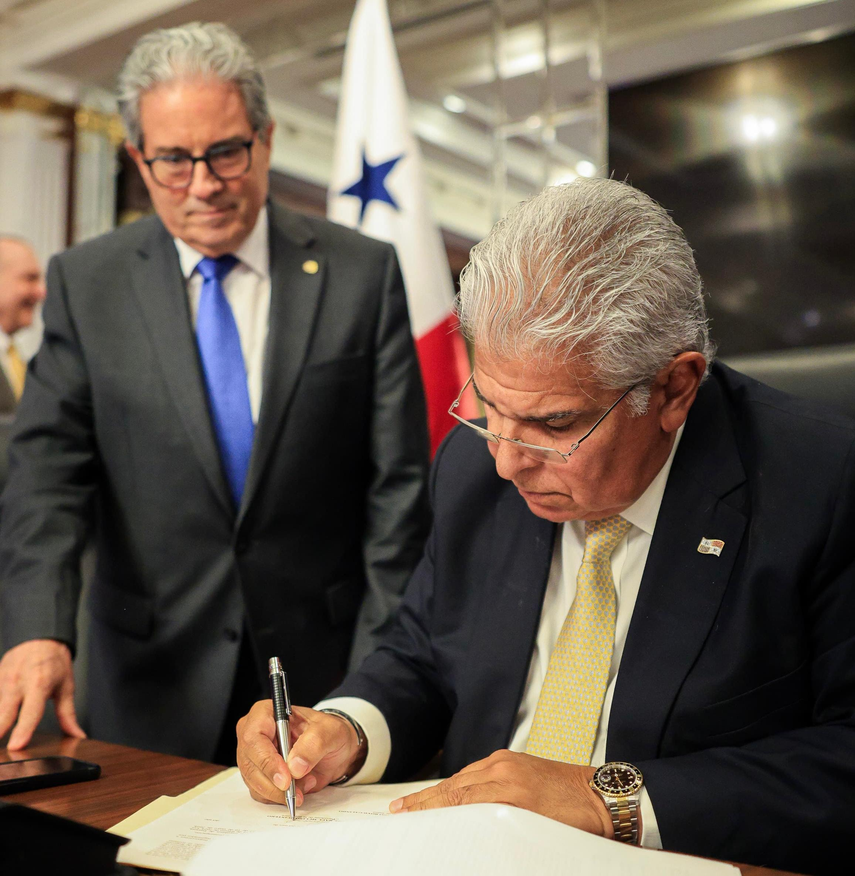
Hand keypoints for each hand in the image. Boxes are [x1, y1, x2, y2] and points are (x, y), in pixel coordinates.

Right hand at [0, 639, 85, 749]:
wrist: (40, 637)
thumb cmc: (54, 663)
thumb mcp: (66, 686)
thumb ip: (67, 714)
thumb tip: (78, 736)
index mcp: (40, 683)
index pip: (31, 711)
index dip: (23, 729)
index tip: (15, 746)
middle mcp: (18, 682)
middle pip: (3, 714)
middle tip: (1, 754)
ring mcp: (2, 680)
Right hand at [237, 701, 365, 805]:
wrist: (333, 749)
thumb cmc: (328, 732)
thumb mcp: (330, 731)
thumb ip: (314, 744)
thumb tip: (295, 766)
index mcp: (266, 713)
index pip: (254, 737)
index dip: (267, 760)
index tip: (286, 778)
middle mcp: (255, 734)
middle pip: (250, 764)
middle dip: (274, 783)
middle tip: (296, 791)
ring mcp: (255, 756)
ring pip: (254, 782)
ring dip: (279, 791)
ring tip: (307, 782)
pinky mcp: (260, 775)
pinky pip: (261, 793)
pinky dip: (280, 797)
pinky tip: (300, 787)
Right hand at [390, 750, 613, 837]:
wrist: (604, 795)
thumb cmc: (578, 823)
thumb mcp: (537, 833)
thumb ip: (500, 828)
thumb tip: (472, 833)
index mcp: (507, 790)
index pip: (457, 799)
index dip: (428, 808)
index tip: (405, 814)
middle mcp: (503, 770)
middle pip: (453, 786)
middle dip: (424, 799)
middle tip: (399, 810)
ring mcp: (507, 761)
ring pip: (463, 777)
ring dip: (439, 791)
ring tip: (417, 804)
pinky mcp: (513, 759)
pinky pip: (478, 771)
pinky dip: (460, 782)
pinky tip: (451, 792)